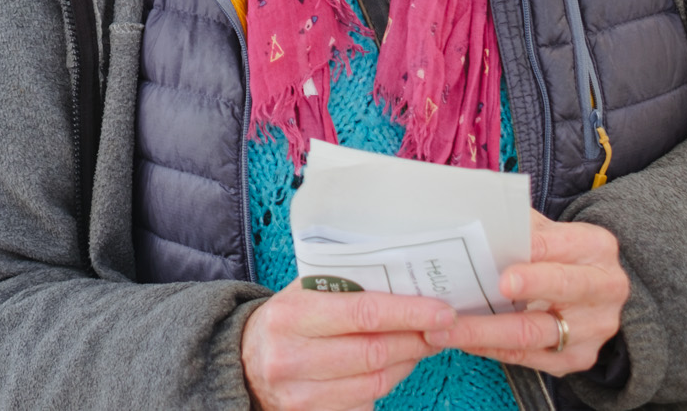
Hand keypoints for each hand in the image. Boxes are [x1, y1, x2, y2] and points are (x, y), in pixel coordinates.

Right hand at [243, 281, 456, 410]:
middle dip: (415, 339)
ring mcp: (301, 395)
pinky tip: (389, 368)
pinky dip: (385, 385)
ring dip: (406, 363)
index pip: (364, 314)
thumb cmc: (286, 320)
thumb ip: (345, 288)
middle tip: (439, 328)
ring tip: (417, 345)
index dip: (410, 314)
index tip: (443, 311)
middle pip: (375, 352)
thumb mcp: (303, 292)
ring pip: (376, 382)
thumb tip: (407, 288)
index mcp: (292, 316)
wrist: (243, 362)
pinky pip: (365, 404)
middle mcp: (293, 358)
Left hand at [422, 210, 626, 376]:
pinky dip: (489, 348)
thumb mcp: (544, 229)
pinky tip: (460, 339)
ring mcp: (592, 328)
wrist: (589, 289)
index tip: (500, 252)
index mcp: (596, 247)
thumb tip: (470, 218)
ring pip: (534, 332)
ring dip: (483, 331)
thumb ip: (515, 224)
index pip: (560, 244)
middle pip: (561, 287)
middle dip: (523, 287)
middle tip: (487, 288)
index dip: (531, 248)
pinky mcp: (576, 357)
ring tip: (444, 327)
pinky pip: (526, 357)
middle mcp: (604, 289)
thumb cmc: (554, 252)